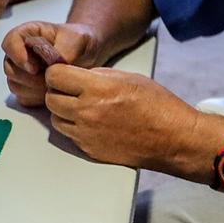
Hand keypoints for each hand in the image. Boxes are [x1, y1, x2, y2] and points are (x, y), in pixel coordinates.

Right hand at [1, 21, 102, 108]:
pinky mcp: (27, 88)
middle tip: (49, 79)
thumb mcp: (78, 39)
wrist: (88, 56)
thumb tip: (54, 66)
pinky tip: (52, 92)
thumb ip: (65, 49)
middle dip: (29, 77)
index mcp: (27, 34)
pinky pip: (23, 97)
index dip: (17, 55)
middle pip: (9, 67)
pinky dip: (37, 98)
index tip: (34, 68)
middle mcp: (20, 52)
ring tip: (54, 85)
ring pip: (14, 84)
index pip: (10, 42)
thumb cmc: (79, 42)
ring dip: (34, 89)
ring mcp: (21, 72)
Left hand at [43, 65, 223, 176]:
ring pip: (55, 119)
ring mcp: (86, 133)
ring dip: (63, 112)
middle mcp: (87, 112)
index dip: (57, 73)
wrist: (172, 139)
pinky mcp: (89, 149)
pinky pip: (69, 135)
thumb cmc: (157, 106)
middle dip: (58, 92)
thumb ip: (99, 75)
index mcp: (97, 89)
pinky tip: (91, 123)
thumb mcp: (129, 77)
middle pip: (51, 98)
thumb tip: (78, 74)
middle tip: (71, 91)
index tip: (64, 74)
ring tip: (82, 108)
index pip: (54, 76)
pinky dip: (74, 128)